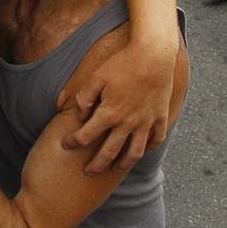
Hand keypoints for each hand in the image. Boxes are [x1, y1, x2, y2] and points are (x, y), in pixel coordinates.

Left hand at [60, 38, 174, 174]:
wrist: (153, 55)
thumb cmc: (122, 63)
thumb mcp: (97, 77)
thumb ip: (84, 97)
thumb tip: (79, 115)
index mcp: (109, 113)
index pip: (86, 135)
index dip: (73, 142)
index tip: (66, 144)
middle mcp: (128, 123)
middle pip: (110, 151)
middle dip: (96, 164)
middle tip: (88, 172)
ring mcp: (146, 122)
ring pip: (134, 152)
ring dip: (123, 164)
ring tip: (115, 168)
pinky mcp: (160, 117)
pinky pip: (155, 140)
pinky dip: (149, 148)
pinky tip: (142, 151)